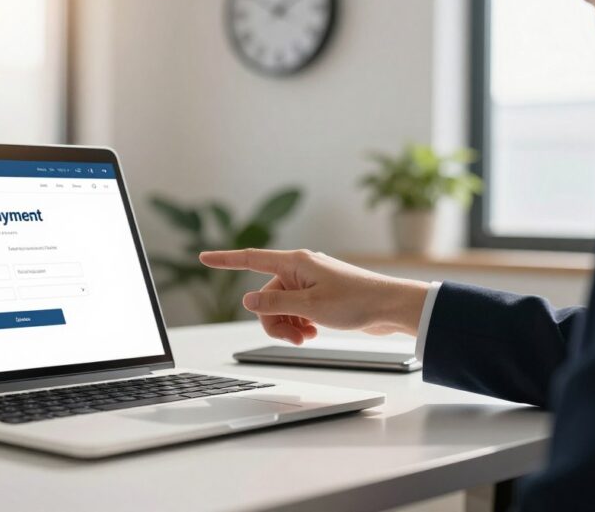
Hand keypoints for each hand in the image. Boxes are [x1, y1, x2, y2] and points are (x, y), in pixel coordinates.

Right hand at [198, 248, 429, 344]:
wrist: (391, 308)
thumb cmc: (357, 302)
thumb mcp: (310, 307)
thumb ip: (275, 305)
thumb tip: (247, 301)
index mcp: (295, 263)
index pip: (251, 259)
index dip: (225, 260)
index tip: (203, 257)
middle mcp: (299, 270)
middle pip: (265, 297)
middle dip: (273, 321)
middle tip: (294, 337)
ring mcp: (309, 284)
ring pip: (280, 308)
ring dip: (287, 326)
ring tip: (306, 337)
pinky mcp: (319, 297)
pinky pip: (295, 312)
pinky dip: (299, 325)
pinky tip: (313, 333)